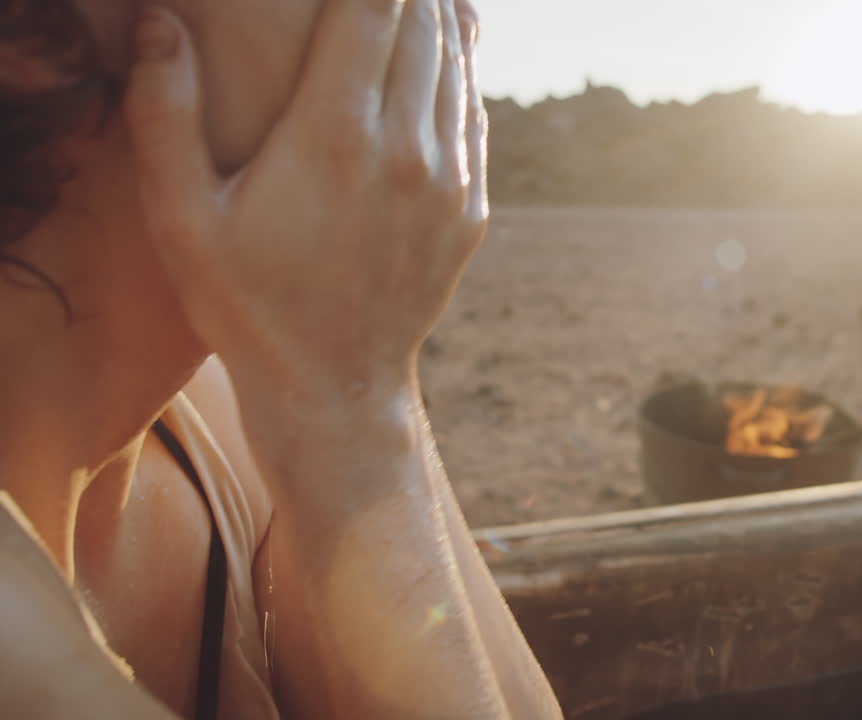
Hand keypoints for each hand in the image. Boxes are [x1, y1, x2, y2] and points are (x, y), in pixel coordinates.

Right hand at [125, 0, 487, 402]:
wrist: (333, 386)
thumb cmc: (247, 303)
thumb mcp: (182, 217)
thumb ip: (164, 112)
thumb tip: (160, 24)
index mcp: (334, 135)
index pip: (372, 10)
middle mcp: (406, 149)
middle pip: (424, 28)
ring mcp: (449, 183)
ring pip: (458, 70)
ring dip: (443, 22)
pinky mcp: (471, 212)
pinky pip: (473, 121)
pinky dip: (462, 77)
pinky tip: (449, 58)